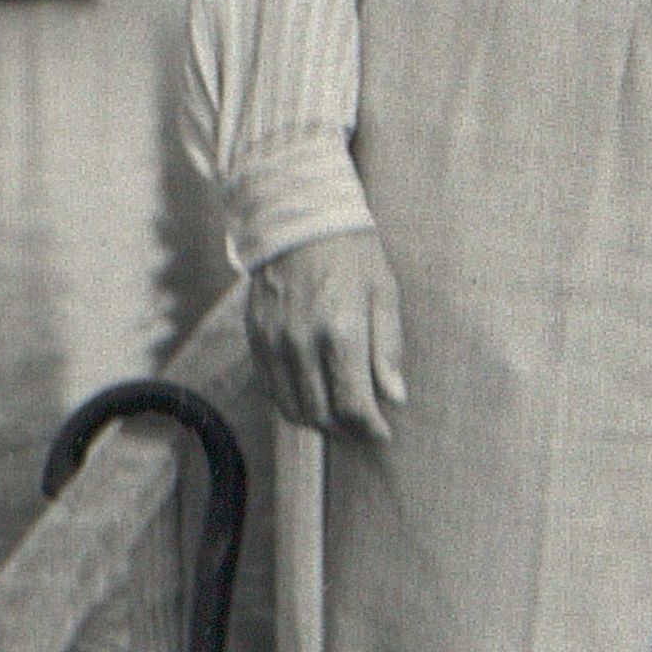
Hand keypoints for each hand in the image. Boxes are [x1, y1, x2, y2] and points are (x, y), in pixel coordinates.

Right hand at [247, 227, 407, 442]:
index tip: (383, 432)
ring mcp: (274, 343)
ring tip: (341, 418)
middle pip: (322, 414)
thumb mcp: (384, 294)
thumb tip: (395, 397)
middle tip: (365, 429)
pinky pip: (272, 389)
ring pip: (293, 409)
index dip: (371, 428)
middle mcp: (302, 343)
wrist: (300, 218)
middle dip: (348, 430)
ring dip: (319, 422)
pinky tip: (314, 396)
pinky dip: (294, 403)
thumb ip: (388, 349)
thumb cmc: (352, 253)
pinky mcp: (256, 339)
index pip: (353, 404)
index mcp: (341, 332)